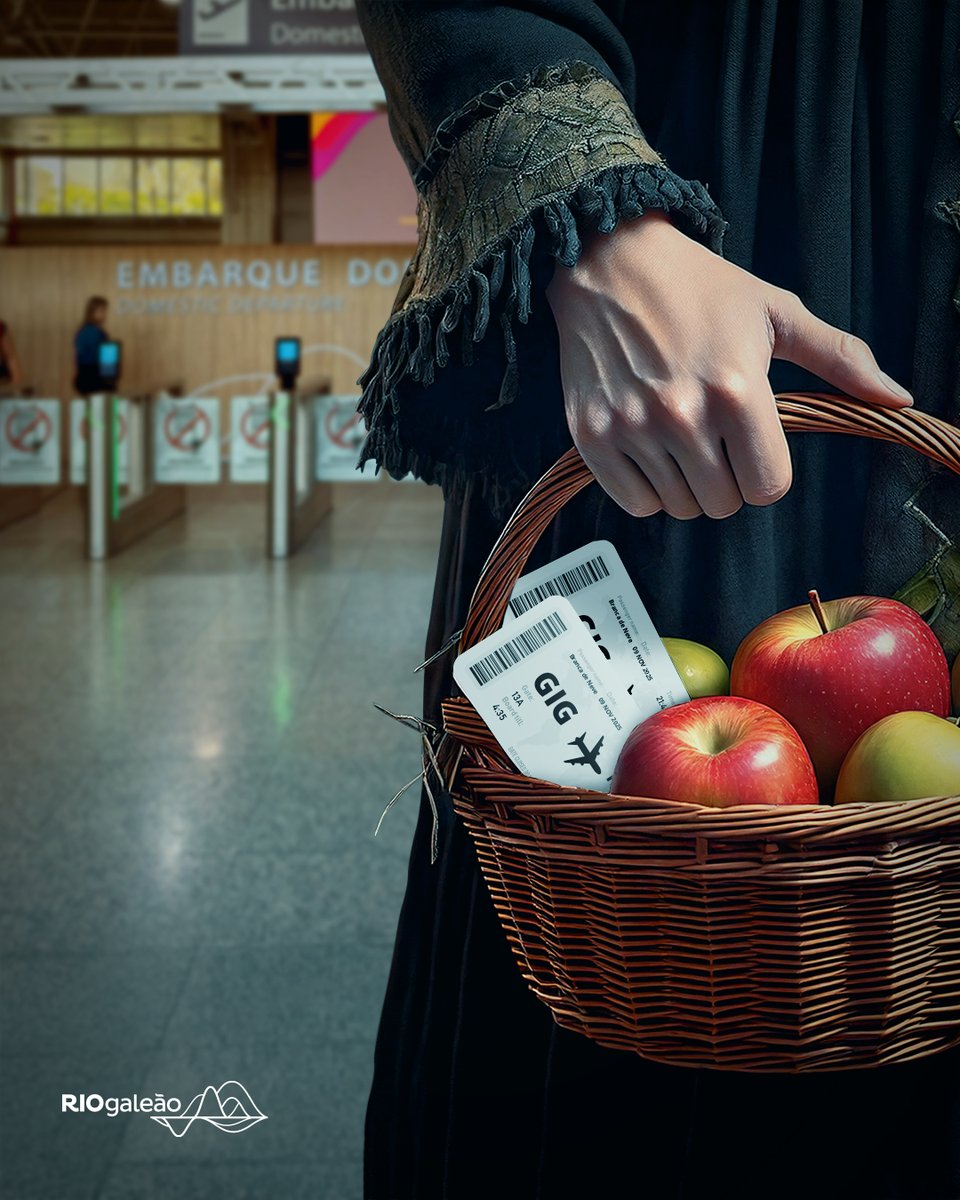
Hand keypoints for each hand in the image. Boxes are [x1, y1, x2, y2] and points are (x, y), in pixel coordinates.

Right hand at [544, 211, 912, 519]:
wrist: (609, 261)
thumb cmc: (698, 286)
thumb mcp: (776, 312)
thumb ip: (839, 357)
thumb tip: (897, 397)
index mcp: (738, 389)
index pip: (767, 488)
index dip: (765, 472)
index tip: (751, 447)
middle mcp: (683, 415)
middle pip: (721, 503)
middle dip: (725, 480)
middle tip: (713, 440)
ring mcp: (632, 428)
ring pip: (677, 507)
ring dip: (684, 485)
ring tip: (678, 439)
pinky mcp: (591, 436)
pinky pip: (634, 503)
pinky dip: (644, 489)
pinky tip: (647, 450)